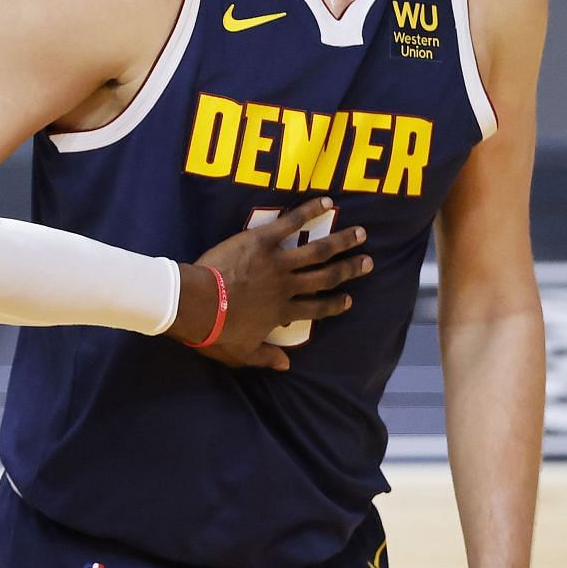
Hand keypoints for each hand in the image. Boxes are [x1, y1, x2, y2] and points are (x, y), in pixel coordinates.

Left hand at [172, 196, 370, 369]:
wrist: (198, 304)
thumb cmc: (215, 331)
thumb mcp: (240, 354)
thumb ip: (265, 357)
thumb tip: (286, 365)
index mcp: (281, 312)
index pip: (315, 309)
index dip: (334, 305)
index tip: (349, 300)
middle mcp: (286, 287)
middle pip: (325, 278)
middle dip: (348, 270)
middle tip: (368, 262)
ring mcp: (277, 262)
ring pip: (317, 251)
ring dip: (340, 241)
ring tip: (360, 233)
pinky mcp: (262, 241)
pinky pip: (290, 223)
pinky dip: (308, 211)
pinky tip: (325, 202)